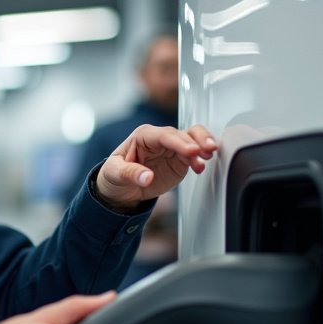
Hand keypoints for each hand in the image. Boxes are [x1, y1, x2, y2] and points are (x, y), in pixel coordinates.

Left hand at [95, 124, 216, 210]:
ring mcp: (172, 149)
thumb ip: (130, 173)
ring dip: (203, 145)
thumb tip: (146, 177)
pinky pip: (194, 155)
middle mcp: (159, 139)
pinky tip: (201, 167)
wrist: (121, 190)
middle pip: (182, 133)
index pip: (164, 135)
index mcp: (143, 136)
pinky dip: (201, 159)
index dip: (178, 142)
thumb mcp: (114, 173)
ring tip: (208, 156)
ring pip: (193, 139)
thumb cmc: (114, 175)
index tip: (191, 151)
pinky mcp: (180, 160)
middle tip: (206, 150)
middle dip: (196, 140)